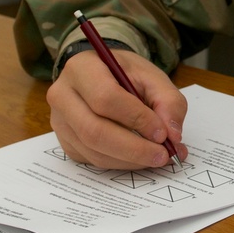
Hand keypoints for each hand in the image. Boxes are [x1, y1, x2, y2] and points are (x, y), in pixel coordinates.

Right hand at [46, 50, 187, 168]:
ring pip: (94, 150)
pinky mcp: (66, 142)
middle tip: (164, 154)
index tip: (162, 133)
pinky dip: (122, 163)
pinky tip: (141, 157)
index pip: (106, 98)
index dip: (136, 119)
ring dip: (131, 159)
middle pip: (94, 131)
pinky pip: (93, 160)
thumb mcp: (152, 76)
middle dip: (134, 148)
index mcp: (81, 69)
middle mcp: (62, 96)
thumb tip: (173, 135)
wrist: (103, 75)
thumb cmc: (126, 74)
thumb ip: (168, 101)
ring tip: (158, 156)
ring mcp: (60, 122)